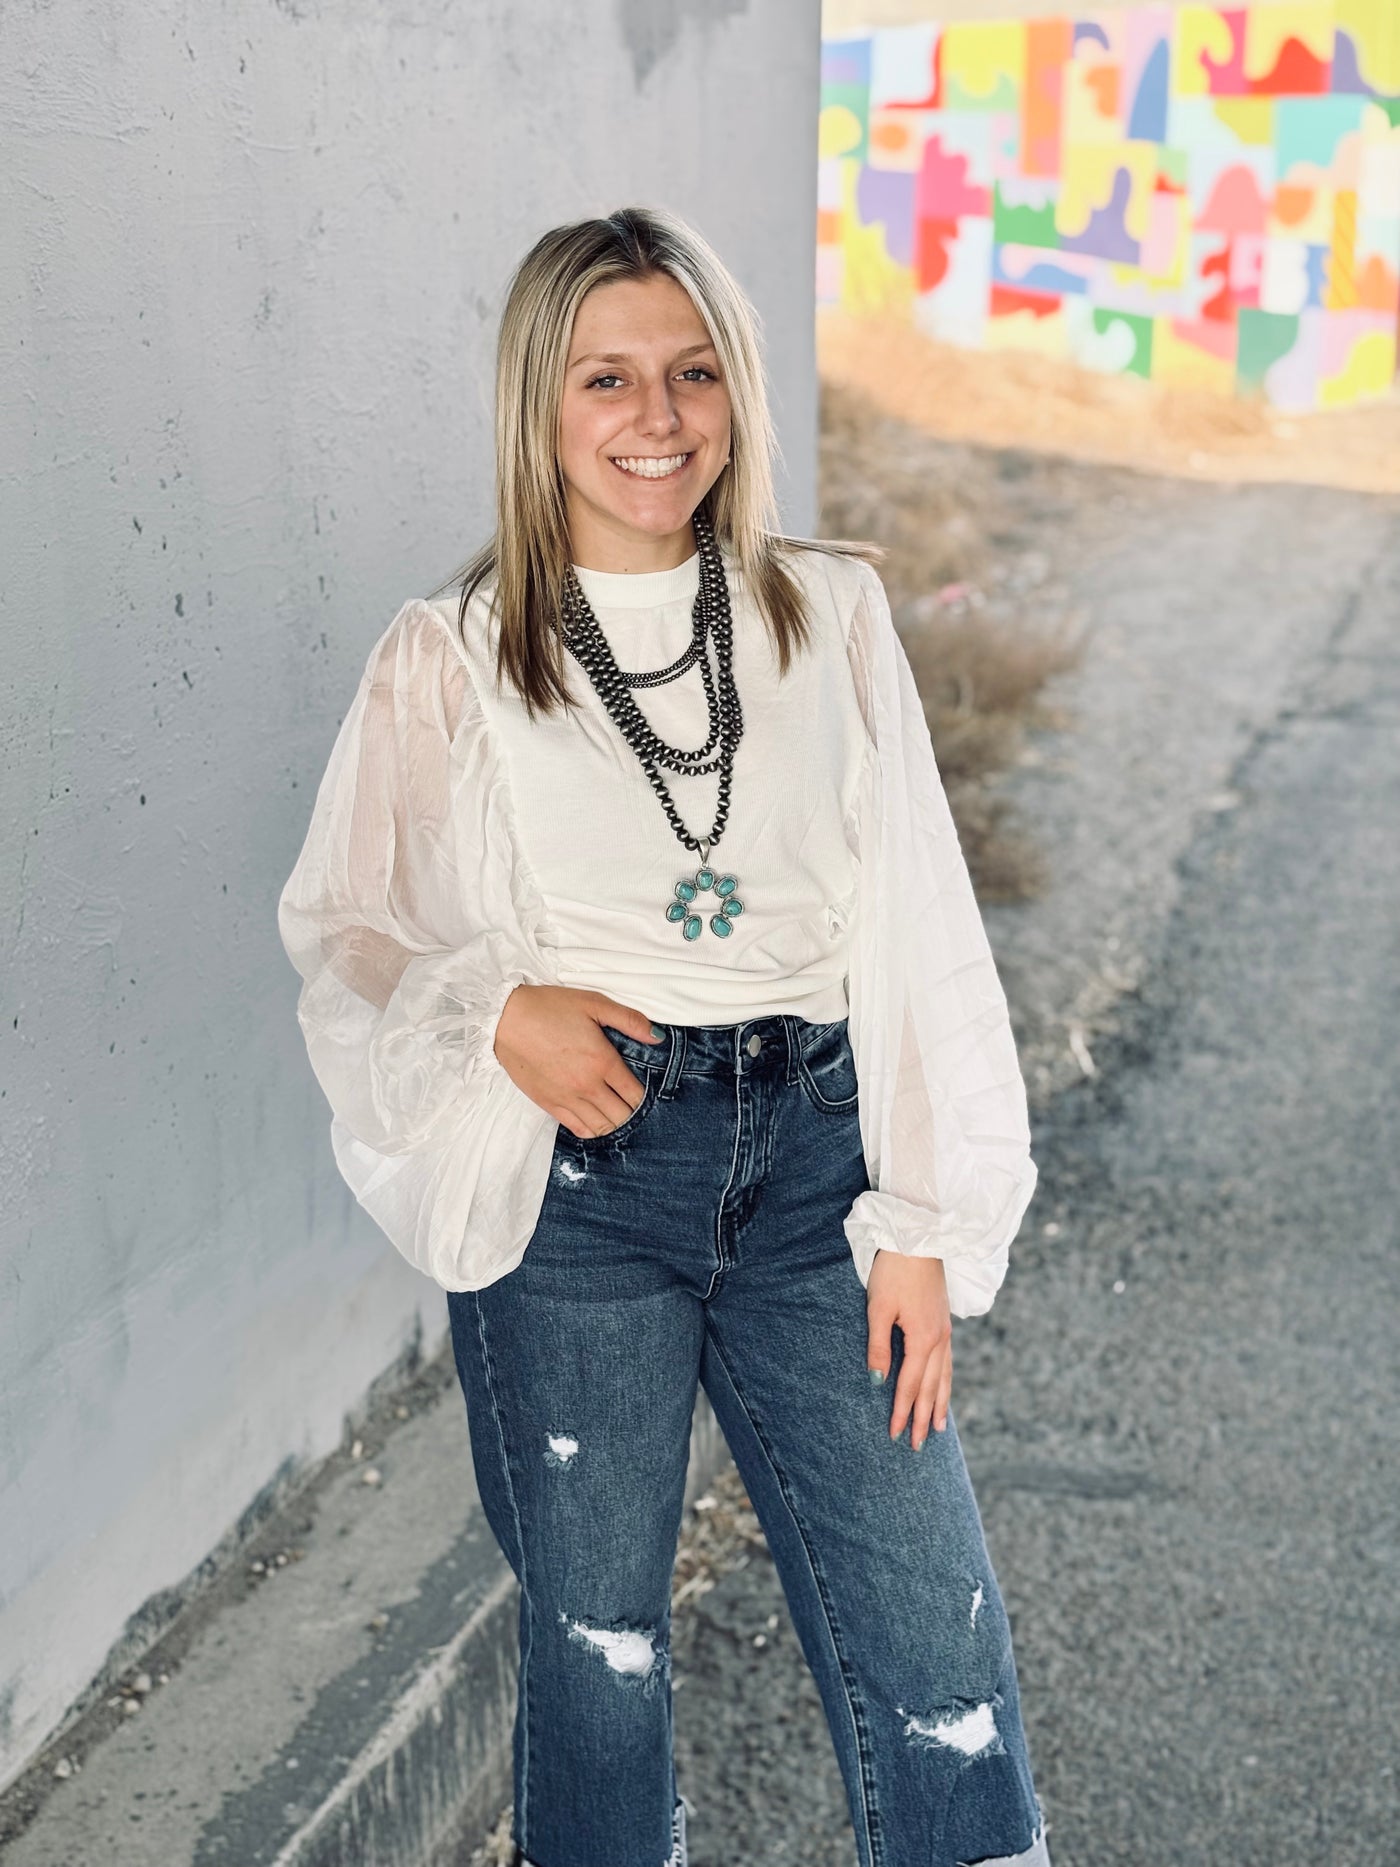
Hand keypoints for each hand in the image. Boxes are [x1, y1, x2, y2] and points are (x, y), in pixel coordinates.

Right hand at [493, 985, 663, 1137]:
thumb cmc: (549, 1008)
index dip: (646, 1097)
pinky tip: (596, 1119)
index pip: (635, 1095)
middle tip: (633, 1103)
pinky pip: (578, 1129)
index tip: (646, 1091)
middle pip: (622, 1117)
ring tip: (617, 1113)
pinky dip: (592, 1128)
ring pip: (602, 1128)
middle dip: (633, 1113)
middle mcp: (587, 1086)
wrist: (505, 1018)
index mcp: (602, 1062)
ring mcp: (567, 1099)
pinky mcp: (548, 1104)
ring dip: (614, 1124)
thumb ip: (629, 1020)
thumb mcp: (594, 1003)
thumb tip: (657, 1037)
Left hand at [865, 1251, 952, 1450]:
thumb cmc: (894, 1271)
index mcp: (923, 1339)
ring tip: (937, 1428)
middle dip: (923, 1418)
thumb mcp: (879, 1309)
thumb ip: (879, 1346)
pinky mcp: (943, 1323)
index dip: (901, 1412)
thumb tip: (878, 1381)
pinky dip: (945, 1382)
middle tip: (917, 1446)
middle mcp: (939, 1340)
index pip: (910, 1385)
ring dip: (939, 1404)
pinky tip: (943, 1389)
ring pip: (944, 1377)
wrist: (920, 1239)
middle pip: (931, 1388)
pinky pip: (948, 1362)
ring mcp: (945, 1332)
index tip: (895, 1435)